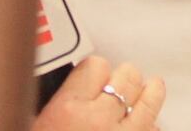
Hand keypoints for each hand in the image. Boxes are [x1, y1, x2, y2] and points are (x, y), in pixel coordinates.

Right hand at [34, 55, 164, 130]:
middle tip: (119, 82)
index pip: (95, 65)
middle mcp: (99, 120)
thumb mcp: (34, 122)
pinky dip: (152, 122)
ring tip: (151, 87)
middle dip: (122, 77)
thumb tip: (54, 83)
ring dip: (148, 91)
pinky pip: (156, 126)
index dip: (94, 70)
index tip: (93, 75)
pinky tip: (149, 121)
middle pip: (126, 76)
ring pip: (151, 97)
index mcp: (67, 111)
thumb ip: (49, 102)